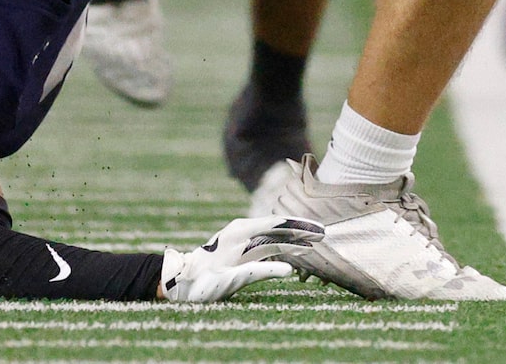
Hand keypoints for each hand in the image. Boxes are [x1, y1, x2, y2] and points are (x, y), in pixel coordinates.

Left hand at [157, 217, 321, 303]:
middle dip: (301, 230)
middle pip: (278, 227)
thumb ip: (260, 272)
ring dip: (294, 239)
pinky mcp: (241, 248)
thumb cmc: (203, 283)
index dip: (300, 226)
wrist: (181, 282)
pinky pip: (267, 244)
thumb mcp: (231, 280)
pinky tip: (296, 251)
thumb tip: (289, 271)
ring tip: (315, 242)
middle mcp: (242, 230)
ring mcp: (241, 237)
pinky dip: (284, 246)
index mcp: (240, 231)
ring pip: (274, 235)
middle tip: (324, 234)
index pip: (277, 223)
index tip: (318, 230)